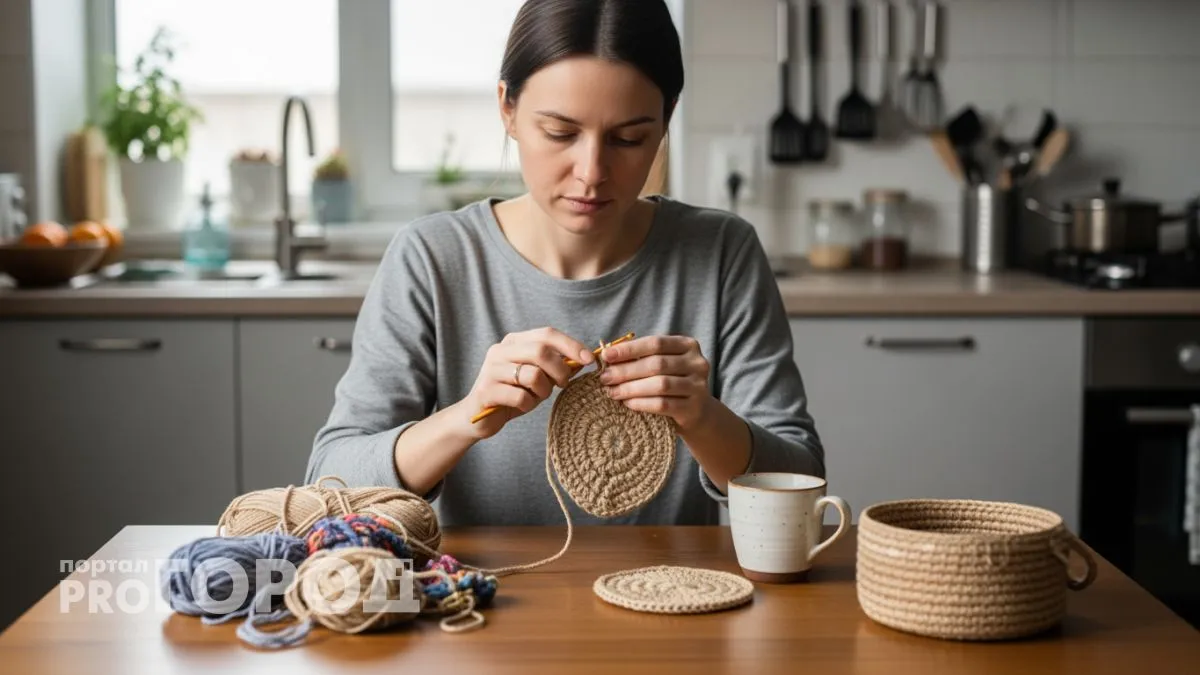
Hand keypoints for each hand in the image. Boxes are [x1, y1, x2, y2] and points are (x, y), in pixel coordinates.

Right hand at [459, 327, 594, 439]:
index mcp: (514, 342)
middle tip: (562, 384)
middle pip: (540, 351)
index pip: (547, 334)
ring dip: (544, 390)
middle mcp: (500, 351)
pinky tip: (522, 406)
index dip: (571, 345)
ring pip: (532, 374)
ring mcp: (491, 370)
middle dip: (560, 369)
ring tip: (538, 397)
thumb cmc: (513, 395)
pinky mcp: (486, 391)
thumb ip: (555, 366)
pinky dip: (528, 404)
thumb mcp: (537, 377)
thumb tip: (583, 359)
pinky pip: (520, 396)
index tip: (589, 359)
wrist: (477, 417)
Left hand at [598, 334, 712, 431]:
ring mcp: (698, 386)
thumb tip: (607, 355)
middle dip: (626, 371)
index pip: (656, 343)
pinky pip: (663, 404)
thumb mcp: (661, 364)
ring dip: (631, 388)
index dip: (629, 349)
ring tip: (613, 392)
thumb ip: (640, 357)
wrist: (697, 411)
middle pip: (657, 364)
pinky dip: (642, 403)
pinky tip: (628, 403)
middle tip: (605, 377)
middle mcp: (697, 363)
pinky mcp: (693, 408)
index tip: (606, 355)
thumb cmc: (672, 381)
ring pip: (660, 385)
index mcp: (688, 345)